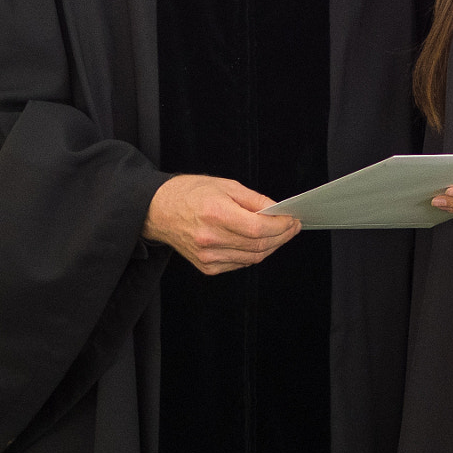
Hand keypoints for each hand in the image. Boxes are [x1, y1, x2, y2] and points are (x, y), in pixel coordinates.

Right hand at [143, 175, 300, 274]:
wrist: (159, 210)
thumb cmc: (191, 193)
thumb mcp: (226, 185)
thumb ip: (255, 200)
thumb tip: (278, 210)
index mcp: (216, 214)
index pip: (259, 228)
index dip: (281, 226)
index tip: (293, 220)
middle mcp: (210, 239)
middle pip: (258, 246)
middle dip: (281, 236)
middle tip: (292, 227)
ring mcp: (207, 256)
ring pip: (252, 258)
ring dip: (271, 247)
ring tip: (280, 234)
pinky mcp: (206, 267)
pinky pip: (239, 264)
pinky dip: (254, 255)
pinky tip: (259, 243)